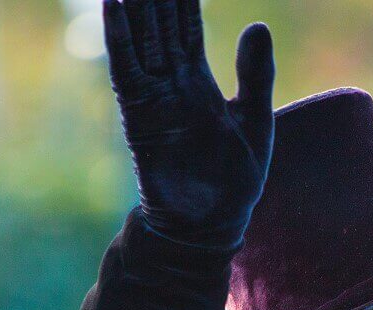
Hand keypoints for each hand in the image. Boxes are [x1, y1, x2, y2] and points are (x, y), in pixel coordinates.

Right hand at [102, 0, 275, 248]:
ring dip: (135, 3)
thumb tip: (258, 23)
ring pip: (140, 37)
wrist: (210, 224)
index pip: (186, 26)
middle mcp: (171, 84)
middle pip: (159, 24)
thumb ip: (255, 73)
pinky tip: (114, 4)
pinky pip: (126, 69)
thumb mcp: (255, 119)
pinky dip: (119, 37)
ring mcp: (153, 98)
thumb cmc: (234, 180)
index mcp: (197, 82)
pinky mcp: (139, 115)